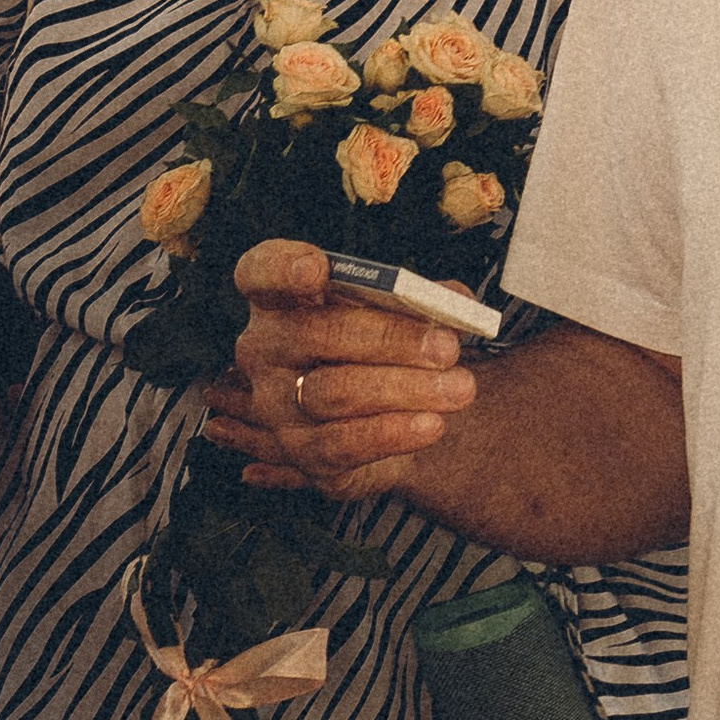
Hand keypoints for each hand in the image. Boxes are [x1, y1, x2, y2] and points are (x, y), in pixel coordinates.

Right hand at [218, 238, 475, 499]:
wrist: (386, 418)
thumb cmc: (383, 348)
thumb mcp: (397, 314)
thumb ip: (422, 301)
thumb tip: (455, 301)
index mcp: (281, 299)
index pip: (259, 272)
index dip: (281, 267)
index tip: (316, 268)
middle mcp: (265, 349)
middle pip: (315, 333)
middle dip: (388, 338)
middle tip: (447, 347)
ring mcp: (275, 403)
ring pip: (334, 392)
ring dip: (404, 389)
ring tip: (460, 388)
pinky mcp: (300, 451)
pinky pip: (341, 444)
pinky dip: (391, 433)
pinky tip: (431, 424)